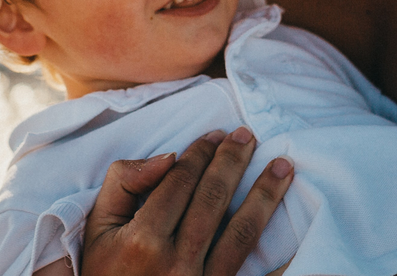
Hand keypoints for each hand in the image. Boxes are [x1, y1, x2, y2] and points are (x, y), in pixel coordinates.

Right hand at [80, 127, 294, 275]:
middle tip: (248, 136)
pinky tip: (299, 234)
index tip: (215, 135)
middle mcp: (175, 262)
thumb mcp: (98, 227)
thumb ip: (123, 184)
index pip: (180, 183)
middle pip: (212, 199)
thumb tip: (167, 158)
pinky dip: (280, 258)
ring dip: (264, 195)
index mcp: (142, 240)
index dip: (199, 153)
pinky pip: (253, 274)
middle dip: (233, 162)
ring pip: (241, 232)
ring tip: (282, 167)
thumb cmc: (105, 272)